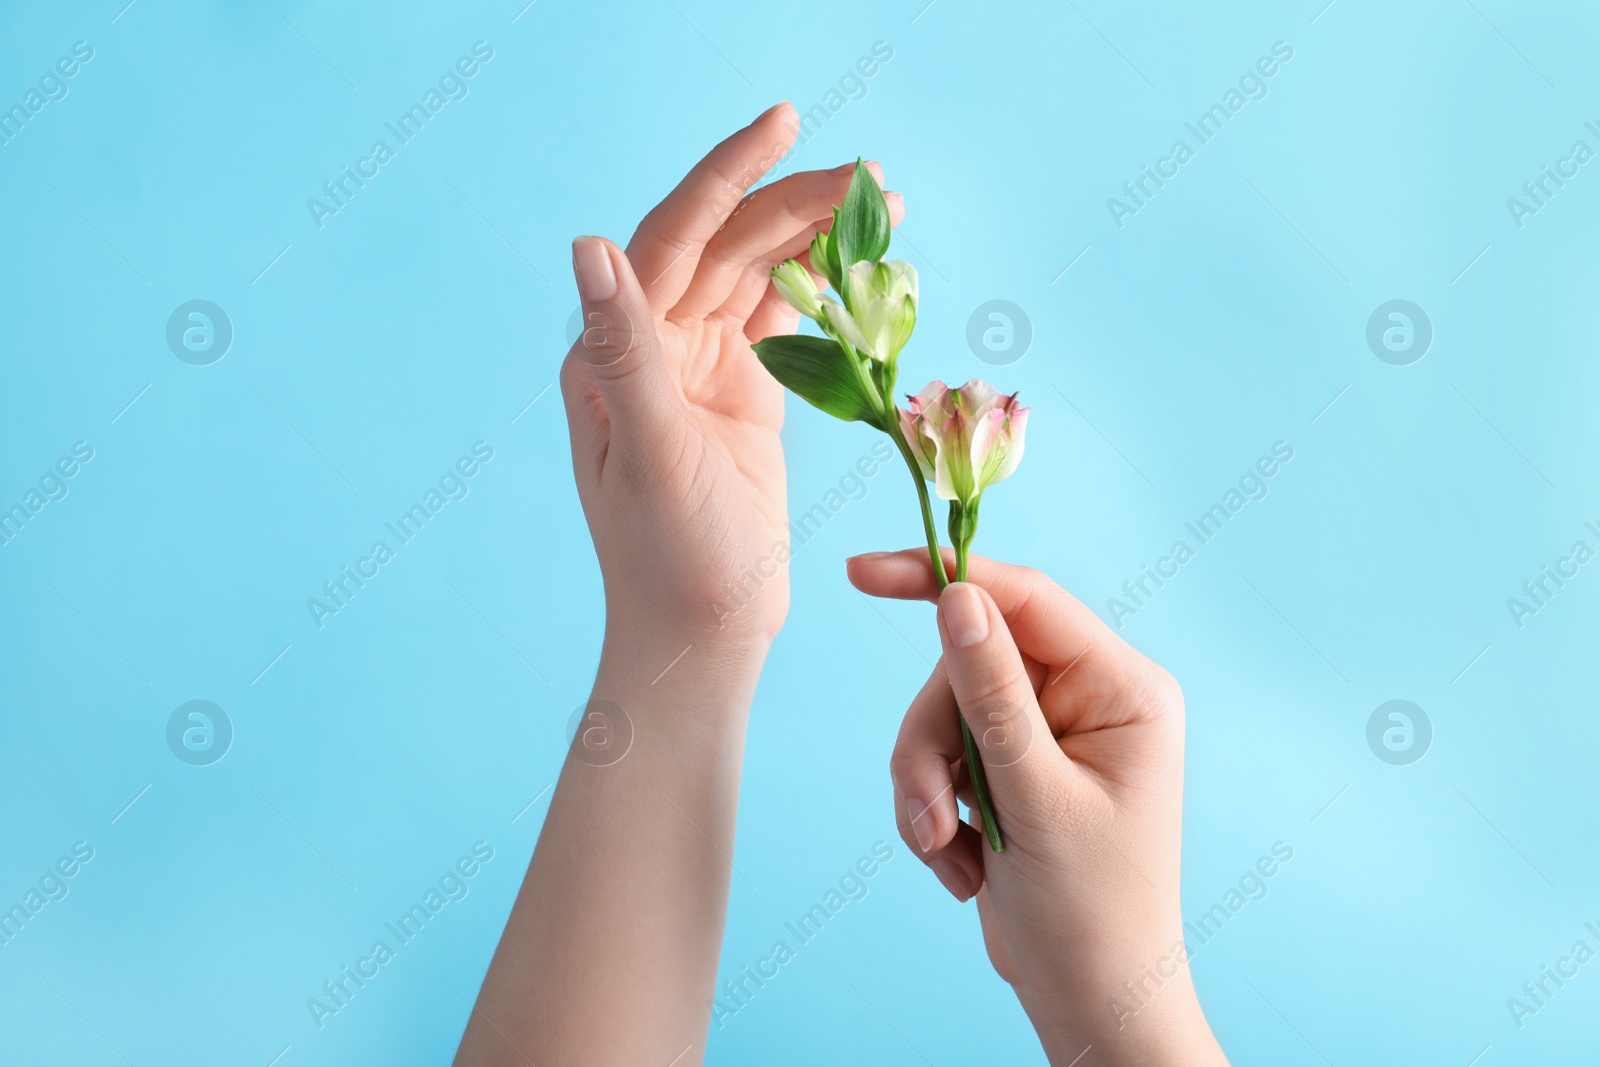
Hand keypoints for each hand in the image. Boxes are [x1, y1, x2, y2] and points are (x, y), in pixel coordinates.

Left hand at [560, 103, 901, 659]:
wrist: (703, 638)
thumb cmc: (670, 562)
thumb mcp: (652, 456)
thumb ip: (626, 351)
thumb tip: (587, 247)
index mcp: (615, 352)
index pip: (673, 236)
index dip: (729, 175)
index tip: (786, 123)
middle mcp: (650, 347)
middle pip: (724, 246)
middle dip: (793, 202)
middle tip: (872, 178)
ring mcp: (698, 369)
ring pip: (756, 277)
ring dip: (812, 237)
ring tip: (882, 205)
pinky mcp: (741, 396)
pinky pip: (779, 321)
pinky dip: (817, 289)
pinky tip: (857, 265)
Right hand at [848, 550, 1226, 1065]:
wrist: (1089, 1000)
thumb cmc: (1090, 912)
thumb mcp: (1034, 798)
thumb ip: (993, 695)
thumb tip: (957, 596)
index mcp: (1122, 688)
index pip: (1025, 599)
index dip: (944, 578)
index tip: (861, 573)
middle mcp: (1088, 697)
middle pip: (968, 666)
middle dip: (933, 744)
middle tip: (930, 818)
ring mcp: (1048, 732)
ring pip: (943, 713)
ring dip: (927, 786)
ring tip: (946, 851)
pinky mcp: (1013, 767)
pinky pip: (941, 754)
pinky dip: (934, 809)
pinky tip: (963, 862)